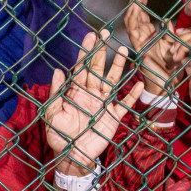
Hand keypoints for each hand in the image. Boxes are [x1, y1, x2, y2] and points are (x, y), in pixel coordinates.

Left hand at [43, 31, 143, 173]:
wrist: (72, 157)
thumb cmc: (59, 136)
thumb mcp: (52, 114)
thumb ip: (56, 93)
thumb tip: (58, 71)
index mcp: (75, 91)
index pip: (81, 68)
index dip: (85, 52)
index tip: (90, 36)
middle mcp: (90, 93)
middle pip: (98, 69)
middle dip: (101, 51)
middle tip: (105, 33)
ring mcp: (103, 104)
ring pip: (112, 81)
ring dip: (118, 66)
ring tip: (123, 50)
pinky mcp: (113, 117)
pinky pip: (124, 104)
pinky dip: (132, 95)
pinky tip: (138, 84)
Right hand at [120, 0, 190, 95]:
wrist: (167, 87)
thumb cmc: (170, 69)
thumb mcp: (173, 47)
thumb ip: (169, 34)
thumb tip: (167, 21)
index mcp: (148, 37)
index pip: (142, 15)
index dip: (142, 0)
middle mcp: (141, 39)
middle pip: (135, 15)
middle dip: (138, 0)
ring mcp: (140, 44)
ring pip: (132, 22)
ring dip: (135, 7)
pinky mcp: (141, 50)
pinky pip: (134, 33)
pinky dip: (133, 21)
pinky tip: (136, 10)